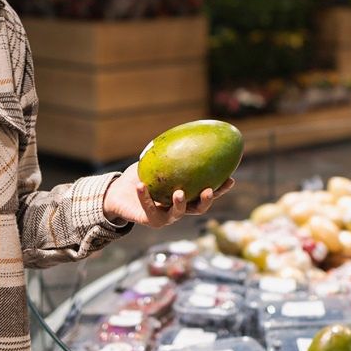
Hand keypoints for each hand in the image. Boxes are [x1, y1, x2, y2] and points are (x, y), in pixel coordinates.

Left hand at [103, 162, 234, 228]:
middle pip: (198, 208)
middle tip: (209, 190)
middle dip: (206, 202)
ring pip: (178, 214)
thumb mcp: (157, 160)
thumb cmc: (143, 174)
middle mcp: (179, 207)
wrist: (120, 192)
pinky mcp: (150, 220)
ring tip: (179, 193)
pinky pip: (149, 208)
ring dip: (180, 204)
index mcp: (186, 195)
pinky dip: (145, 197)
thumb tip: (188, 131)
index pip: (206, 193)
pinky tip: (141, 185)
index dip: (220, 189)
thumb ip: (172, 151)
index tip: (230, 179)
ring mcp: (166, 216)